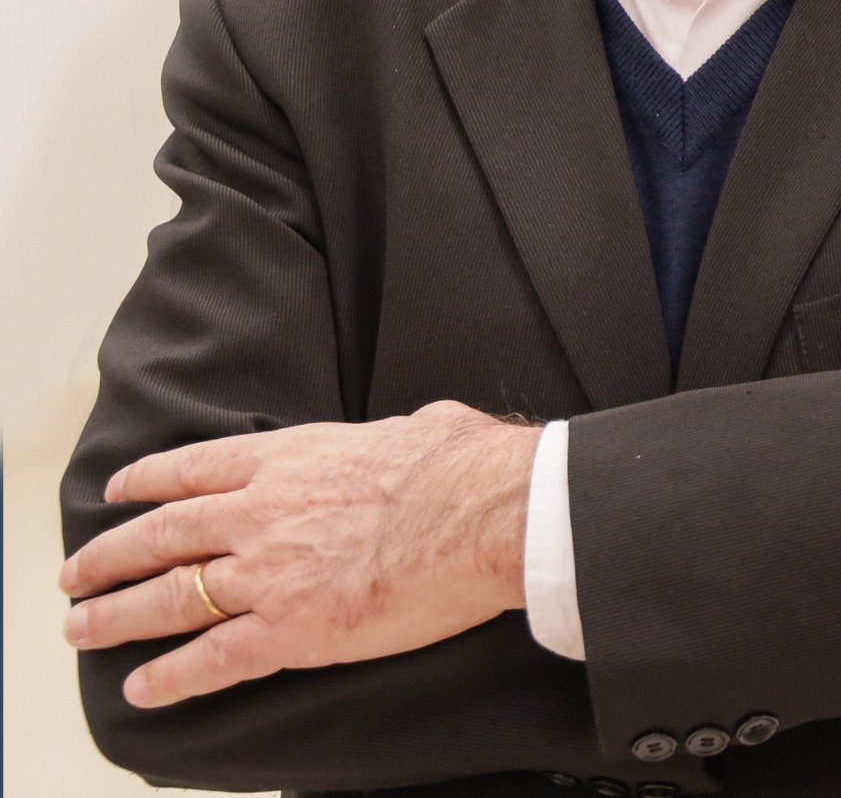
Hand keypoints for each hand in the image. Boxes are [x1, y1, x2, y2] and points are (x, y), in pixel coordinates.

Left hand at [60, 400, 539, 707]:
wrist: (489, 513)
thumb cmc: (469, 467)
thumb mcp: (423, 427)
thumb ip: (401, 434)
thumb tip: (427, 429)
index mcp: (294, 458)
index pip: (197, 468)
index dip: (149, 481)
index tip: (120, 491)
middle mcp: (262, 512)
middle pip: (161, 534)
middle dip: (109, 555)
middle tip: (78, 572)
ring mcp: (268, 573)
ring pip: (167, 597)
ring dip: (114, 614)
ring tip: (80, 626)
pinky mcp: (290, 629)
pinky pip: (210, 659)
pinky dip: (169, 676)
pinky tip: (141, 687)